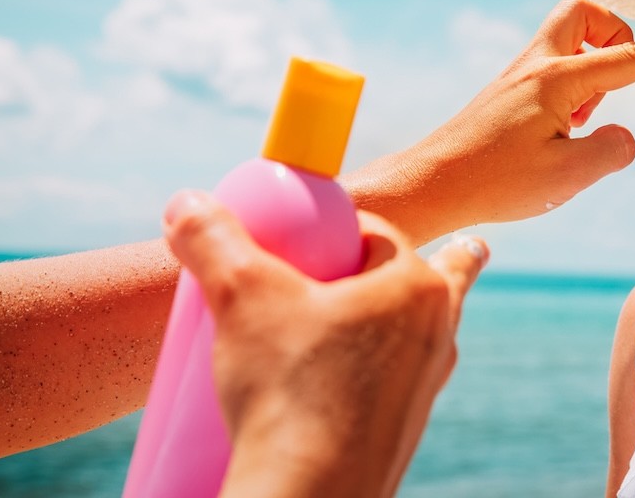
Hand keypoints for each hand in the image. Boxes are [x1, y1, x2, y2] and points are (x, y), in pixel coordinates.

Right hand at [161, 191, 487, 497]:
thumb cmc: (288, 390)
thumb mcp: (240, 297)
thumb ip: (212, 241)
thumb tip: (186, 203)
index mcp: (416, 288)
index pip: (378, 233)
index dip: (338, 226)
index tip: (306, 236)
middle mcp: (436, 335)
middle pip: (424, 280)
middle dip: (428, 261)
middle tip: (449, 248)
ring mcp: (424, 386)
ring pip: (417, 334)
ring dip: (405, 319)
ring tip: (408, 311)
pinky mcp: (402, 430)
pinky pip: (398, 383)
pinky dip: (383, 371)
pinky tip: (360, 380)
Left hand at [342, 0, 634, 243]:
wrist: (432, 184)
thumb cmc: (496, 181)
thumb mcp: (568, 176)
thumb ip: (612, 151)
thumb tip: (624, 135)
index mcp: (558, 79)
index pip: (632, 57)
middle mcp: (537, 65)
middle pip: (584, 12)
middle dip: (614, 35)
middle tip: (615, 83)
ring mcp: (519, 75)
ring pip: (567, 38)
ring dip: (592, 66)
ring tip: (581, 121)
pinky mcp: (509, 91)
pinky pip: (552, 65)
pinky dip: (571, 86)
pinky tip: (559, 131)